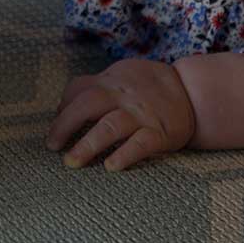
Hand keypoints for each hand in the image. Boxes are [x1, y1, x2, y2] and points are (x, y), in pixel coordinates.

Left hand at [46, 58, 195, 170]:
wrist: (191, 90)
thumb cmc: (146, 85)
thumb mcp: (118, 75)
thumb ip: (92, 86)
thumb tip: (61, 105)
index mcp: (110, 82)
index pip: (79, 89)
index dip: (62, 109)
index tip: (52, 130)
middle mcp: (123, 96)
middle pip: (88, 105)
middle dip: (66, 125)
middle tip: (52, 146)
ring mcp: (141, 114)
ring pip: (111, 126)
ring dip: (88, 144)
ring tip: (72, 161)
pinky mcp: (160, 132)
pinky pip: (141, 144)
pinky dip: (125, 155)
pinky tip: (111, 166)